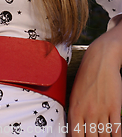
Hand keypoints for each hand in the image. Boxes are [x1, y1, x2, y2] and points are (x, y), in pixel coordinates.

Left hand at [68, 20, 121, 136]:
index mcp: (74, 109)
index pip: (75, 136)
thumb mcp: (74, 94)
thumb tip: (72, 132)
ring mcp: (102, 111)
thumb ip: (74, 114)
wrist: (100, 60)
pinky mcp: (115, 108)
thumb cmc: (85, 77)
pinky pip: (117, 131)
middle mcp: (87, 112)